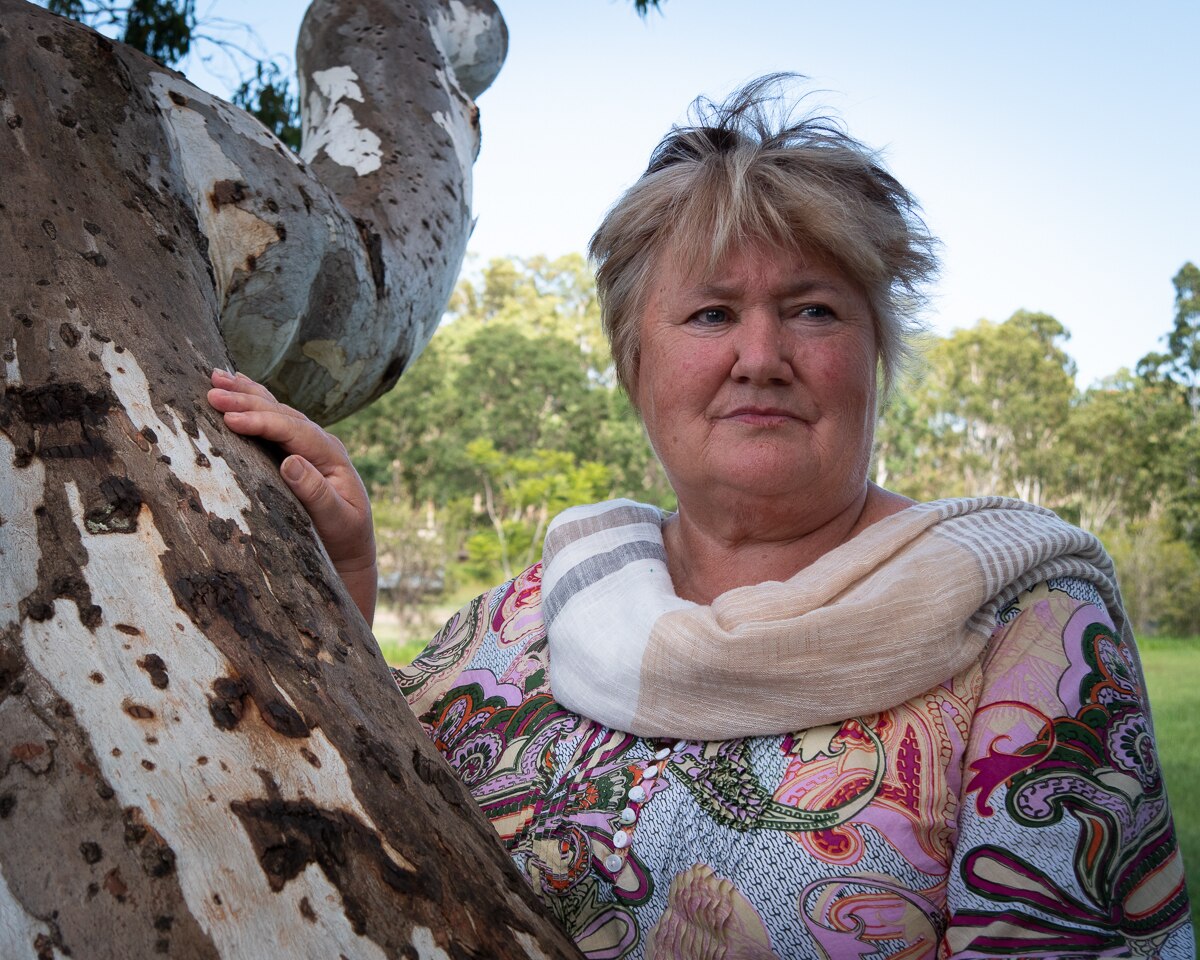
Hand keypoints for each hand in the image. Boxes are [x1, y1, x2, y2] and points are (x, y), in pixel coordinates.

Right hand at [207, 369, 376, 624]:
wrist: (351, 550)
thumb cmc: (343, 538)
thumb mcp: (336, 520)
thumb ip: (317, 493)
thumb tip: (291, 461)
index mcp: (332, 456)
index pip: (294, 430)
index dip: (262, 422)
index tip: (231, 418)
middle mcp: (321, 443)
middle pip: (282, 414)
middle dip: (247, 401)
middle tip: (211, 391)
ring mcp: (309, 445)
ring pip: (276, 411)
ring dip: (247, 394)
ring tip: (217, 377)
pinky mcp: (296, 451)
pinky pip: (273, 421)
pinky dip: (254, 404)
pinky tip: (238, 388)